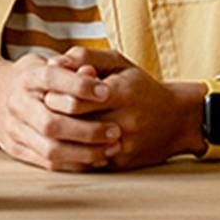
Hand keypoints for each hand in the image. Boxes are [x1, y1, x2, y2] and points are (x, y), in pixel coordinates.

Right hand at [0, 54, 120, 171]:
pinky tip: (96, 158)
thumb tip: (92, 73)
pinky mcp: (16, 148)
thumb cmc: (35, 78)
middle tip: (115, 131)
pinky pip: (48, 163)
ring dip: (85, 152)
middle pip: (50, 123)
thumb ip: (73, 66)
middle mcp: (17, 103)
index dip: (79, 86)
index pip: (51, 79)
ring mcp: (14, 129)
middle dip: (87, 130)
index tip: (107, 92)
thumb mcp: (50, 63)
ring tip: (110, 148)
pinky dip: (75, 163)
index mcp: (27, 77)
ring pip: (50, 149)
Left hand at [47, 48, 206, 168]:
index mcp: (123, 93)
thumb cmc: (141, 87)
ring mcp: (124, 145)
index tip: (47, 92)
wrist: (177, 121)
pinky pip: (89, 161)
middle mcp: (125, 121)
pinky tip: (67, 141)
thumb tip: (53, 62)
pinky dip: (75, 152)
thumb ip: (85, 56)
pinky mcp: (122, 163)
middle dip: (54, 116)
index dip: (55, 97)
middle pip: (74, 124)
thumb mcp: (118, 63)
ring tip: (53, 125)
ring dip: (62, 137)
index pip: (75, 100)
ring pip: (79, 146)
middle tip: (42, 110)